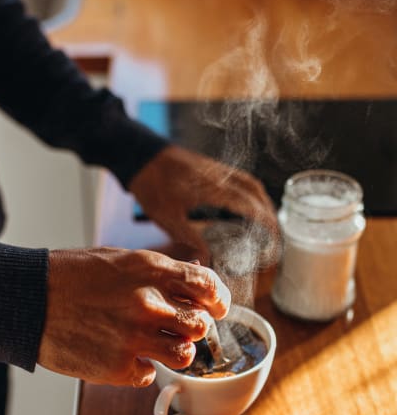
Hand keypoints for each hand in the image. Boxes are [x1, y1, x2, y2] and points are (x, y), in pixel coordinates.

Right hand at [38, 248, 230, 386]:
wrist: (28, 298)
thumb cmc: (70, 275)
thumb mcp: (117, 258)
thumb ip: (158, 270)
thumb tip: (193, 275)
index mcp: (149, 270)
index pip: (207, 286)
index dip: (218, 299)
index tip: (216, 307)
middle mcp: (148, 303)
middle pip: (200, 325)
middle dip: (194, 326)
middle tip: (180, 327)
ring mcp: (134, 337)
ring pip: (185, 355)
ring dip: (175, 350)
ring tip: (156, 344)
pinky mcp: (118, 367)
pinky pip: (150, 374)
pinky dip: (143, 367)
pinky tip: (124, 354)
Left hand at [128, 145, 278, 249]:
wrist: (140, 155)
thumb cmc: (151, 186)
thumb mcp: (167, 218)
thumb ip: (190, 238)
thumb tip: (208, 259)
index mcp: (212, 188)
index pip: (249, 203)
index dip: (265, 220)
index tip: (275, 237)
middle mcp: (219, 175)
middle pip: (255, 190)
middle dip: (269, 212)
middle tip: (274, 234)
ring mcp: (216, 169)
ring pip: (249, 182)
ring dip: (261, 200)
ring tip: (266, 222)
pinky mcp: (210, 166)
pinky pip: (239, 177)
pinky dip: (250, 191)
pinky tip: (245, 204)